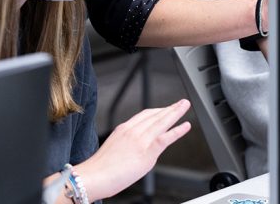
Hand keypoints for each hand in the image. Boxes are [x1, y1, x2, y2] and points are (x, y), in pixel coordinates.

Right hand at [75, 99, 191, 199]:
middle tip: (180, 103)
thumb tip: (137, 149)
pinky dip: (177, 130)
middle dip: (169, 108)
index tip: (166, 109)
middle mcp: (132, 130)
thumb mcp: (113, 148)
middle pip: (155, 114)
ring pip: (162, 121)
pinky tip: (185, 126)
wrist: (93, 177)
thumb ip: (127, 144)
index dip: (158, 110)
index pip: (145, 115)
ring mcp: (140, 139)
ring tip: (185, 106)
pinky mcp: (146, 150)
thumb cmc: (101, 169)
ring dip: (176, 112)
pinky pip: (165, 137)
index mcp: (123, 129)